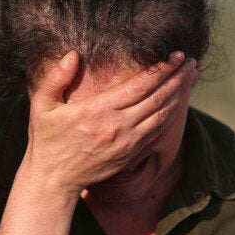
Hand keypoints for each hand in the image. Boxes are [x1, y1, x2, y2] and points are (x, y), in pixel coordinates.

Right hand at [22, 50, 197, 196]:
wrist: (54, 180)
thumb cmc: (47, 140)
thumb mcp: (42, 106)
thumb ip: (56, 78)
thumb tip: (73, 54)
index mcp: (98, 109)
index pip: (140, 85)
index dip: (162, 69)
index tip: (177, 55)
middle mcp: (118, 125)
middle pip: (158, 97)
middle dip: (178, 78)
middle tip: (192, 63)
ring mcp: (127, 141)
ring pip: (162, 115)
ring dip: (180, 95)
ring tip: (191, 78)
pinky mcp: (131, 153)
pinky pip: (158, 131)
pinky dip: (171, 115)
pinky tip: (179, 103)